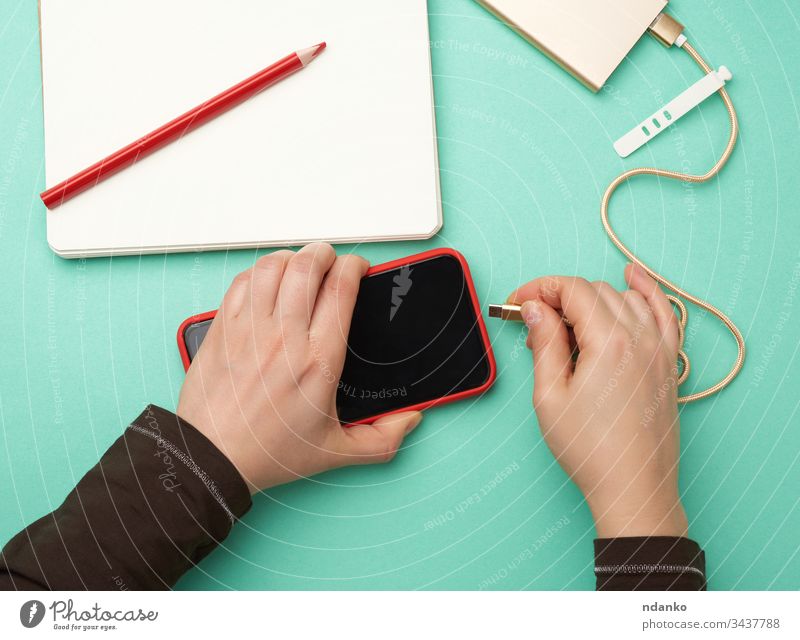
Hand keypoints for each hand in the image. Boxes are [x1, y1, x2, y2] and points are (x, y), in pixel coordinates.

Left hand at [177, 243, 422, 493]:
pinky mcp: (223, 329)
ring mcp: (250, 329)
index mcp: (318, 361)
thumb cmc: (266, 453)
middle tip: (331, 261)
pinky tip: (268, 281)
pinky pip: (243, 281)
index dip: (354, 267)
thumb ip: (380, 439)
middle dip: (325, 254)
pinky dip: (260, 271)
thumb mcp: (334, 453)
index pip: (341, 290)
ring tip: (301, 266)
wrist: (213, 459)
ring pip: (273, 266)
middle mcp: (284, 338)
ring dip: (293, 258)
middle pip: (308, 266)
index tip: (358, 269)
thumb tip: (409, 419)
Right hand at [509, 264, 687, 537]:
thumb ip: (544, 344)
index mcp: (609, 343)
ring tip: (569, 324)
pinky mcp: (668, 363)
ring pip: (625, 297)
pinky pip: (663, 311)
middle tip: (535, 325)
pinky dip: (647, 290)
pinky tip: (633, 278)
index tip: (518, 303)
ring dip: (593, 298)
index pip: (572, 290)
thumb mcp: (551, 396)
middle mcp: (640, 338)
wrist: (633, 487)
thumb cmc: (590, 450)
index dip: (539, 289)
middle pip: (595, 291)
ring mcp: (659, 349)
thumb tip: (536, 309)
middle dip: (560, 297)